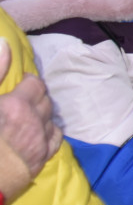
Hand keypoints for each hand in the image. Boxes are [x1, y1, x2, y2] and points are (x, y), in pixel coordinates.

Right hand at [0, 40, 62, 197]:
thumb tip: (5, 44)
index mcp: (16, 105)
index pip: (35, 84)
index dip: (28, 81)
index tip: (21, 83)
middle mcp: (34, 121)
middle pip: (45, 100)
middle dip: (36, 96)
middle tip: (23, 98)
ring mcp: (39, 142)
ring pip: (51, 119)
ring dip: (43, 114)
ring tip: (31, 114)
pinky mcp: (40, 159)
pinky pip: (55, 139)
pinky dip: (50, 131)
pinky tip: (41, 131)